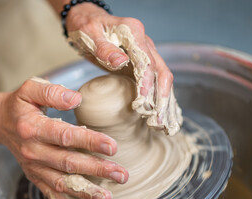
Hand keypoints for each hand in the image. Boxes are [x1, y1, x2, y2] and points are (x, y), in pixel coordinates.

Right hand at [0, 77, 128, 198]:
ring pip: (62, 182)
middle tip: (121, 174)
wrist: (0, 122)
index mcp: (32, 127)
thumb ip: (52, 92)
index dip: (90, 142)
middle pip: (68, 162)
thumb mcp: (30, 88)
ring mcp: (33, 166)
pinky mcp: (34, 175)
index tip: (112, 146)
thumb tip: (76, 100)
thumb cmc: (20, 104)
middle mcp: (32, 150)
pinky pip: (50, 192)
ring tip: (108, 197)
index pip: (65, 136)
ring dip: (86, 190)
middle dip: (96, 169)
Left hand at [65, 3, 179, 133]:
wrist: (87, 20)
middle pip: (161, 73)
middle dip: (162, 98)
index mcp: (134, 33)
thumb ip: (104, 48)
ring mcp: (145, 54)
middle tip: (158, 121)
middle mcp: (145, 44)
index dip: (147, 83)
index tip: (142, 103)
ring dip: (164, 102)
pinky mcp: (141, 65)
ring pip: (162, 80)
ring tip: (163, 125)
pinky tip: (162, 115)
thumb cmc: (87, 26)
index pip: (147, 61)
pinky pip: (155, 83)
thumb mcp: (90, 33)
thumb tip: (121, 62)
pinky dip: (159, 99)